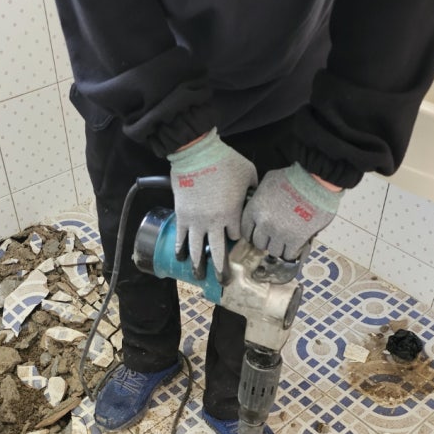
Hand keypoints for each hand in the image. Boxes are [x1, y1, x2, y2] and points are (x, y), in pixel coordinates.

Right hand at [168, 129, 256, 279]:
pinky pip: (180, 237)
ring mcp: (195, 221)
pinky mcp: (181, 215)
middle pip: (217, 252)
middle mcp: (214, 223)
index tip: (233, 235)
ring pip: (196, 249)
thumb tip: (255, 191)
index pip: (235, 236)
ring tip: (198, 276)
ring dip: (198, 264)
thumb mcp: (248, 172)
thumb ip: (253, 185)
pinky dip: (179, 249)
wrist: (196, 153)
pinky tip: (179, 258)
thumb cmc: (224, 161)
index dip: (235, 237)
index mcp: (232, 214)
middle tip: (223, 281)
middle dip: (220, 268)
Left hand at [241, 163, 343, 260]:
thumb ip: (260, 196)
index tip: (259, 233)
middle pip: (259, 243)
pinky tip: (295, 245)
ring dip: (279, 247)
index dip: (253, 233)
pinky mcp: (296, 239)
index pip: (245, 231)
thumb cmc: (295, 177)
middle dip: (266, 241)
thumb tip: (259, 205)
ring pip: (273, 251)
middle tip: (274, 237)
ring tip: (286, 241)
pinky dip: (292, 252)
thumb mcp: (269, 181)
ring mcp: (280, 232)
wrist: (317, 180)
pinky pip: (289, 254)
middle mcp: (264, 223)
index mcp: (255, 208)